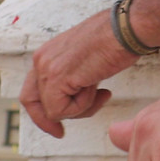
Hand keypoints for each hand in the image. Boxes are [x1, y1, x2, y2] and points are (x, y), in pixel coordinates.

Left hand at [21, 10, 134, 137]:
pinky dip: (83, 106)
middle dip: (47, 120)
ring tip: (99, 91)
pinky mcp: (57, 77)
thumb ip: (71, 76)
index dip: (42, 111)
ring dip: (79, 107)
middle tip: (60, 132)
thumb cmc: (116, 40)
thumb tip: (71, 96)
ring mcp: (47, 68)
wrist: (128, 28)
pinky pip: (62, 110)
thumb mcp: (85, 59)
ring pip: (52, 109)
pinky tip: (97, 87)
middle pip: (31, 102)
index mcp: (48, 53)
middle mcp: (42, 59)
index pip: (33, 89)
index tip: (57, 125)